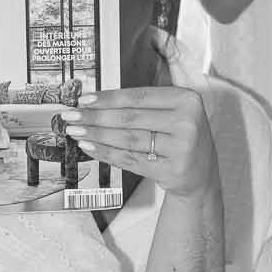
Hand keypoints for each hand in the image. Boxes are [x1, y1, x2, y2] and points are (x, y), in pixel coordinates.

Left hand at [62, 30, 217, 196]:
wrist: (200, 174)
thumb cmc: (179, 138)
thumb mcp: (172, 114)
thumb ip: (142, 106)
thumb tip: (95, 101)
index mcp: (187, 100)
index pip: (139, 96)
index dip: (108, 98)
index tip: (83, 99)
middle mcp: (187, 122)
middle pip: (131, 118)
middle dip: (96, 117)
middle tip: (71, 116)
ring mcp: (181, 148)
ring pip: (128, 139)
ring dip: (97, 135)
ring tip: (76, 132)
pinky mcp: (172, 170)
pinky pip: (131, 160)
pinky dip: (107, 153)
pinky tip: (90, 148)